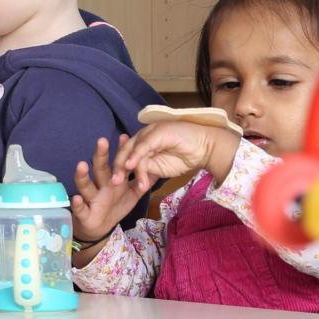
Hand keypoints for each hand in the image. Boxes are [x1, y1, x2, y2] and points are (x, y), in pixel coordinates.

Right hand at [71, 136, 149, 243]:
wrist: (100, 228)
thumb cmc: (115, 206)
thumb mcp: (131, 194)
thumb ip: (141, 182)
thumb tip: (156, 168)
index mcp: (112, 179)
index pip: (116, 163)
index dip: (119, 151)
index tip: (124, 136)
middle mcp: (100, 185)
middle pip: (100, 168)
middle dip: (101, 155)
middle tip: (102, 141)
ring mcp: (90, 198)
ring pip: (85, 185)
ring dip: (82, 176)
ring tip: (82, 165)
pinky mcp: (84, 213)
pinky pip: (80, 208)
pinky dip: (77, 204)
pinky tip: (76, 198)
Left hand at [114, 121, 239, 187]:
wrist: (205, 147)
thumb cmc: (185, 156)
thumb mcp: (162, 167)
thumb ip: (149, 170)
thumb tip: (138, 180)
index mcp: (143, 144)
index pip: (126, 155)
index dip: (119, 168)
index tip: (114, 184)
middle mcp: (143, 138)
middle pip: (125, 152)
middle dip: (118, 168)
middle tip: (114, 183)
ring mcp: (149, 134)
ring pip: (132, 150)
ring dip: (129, 168)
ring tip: (124, 183)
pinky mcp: (156, 133)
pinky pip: (143, 146)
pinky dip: (136, 157)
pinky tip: (131, 167)